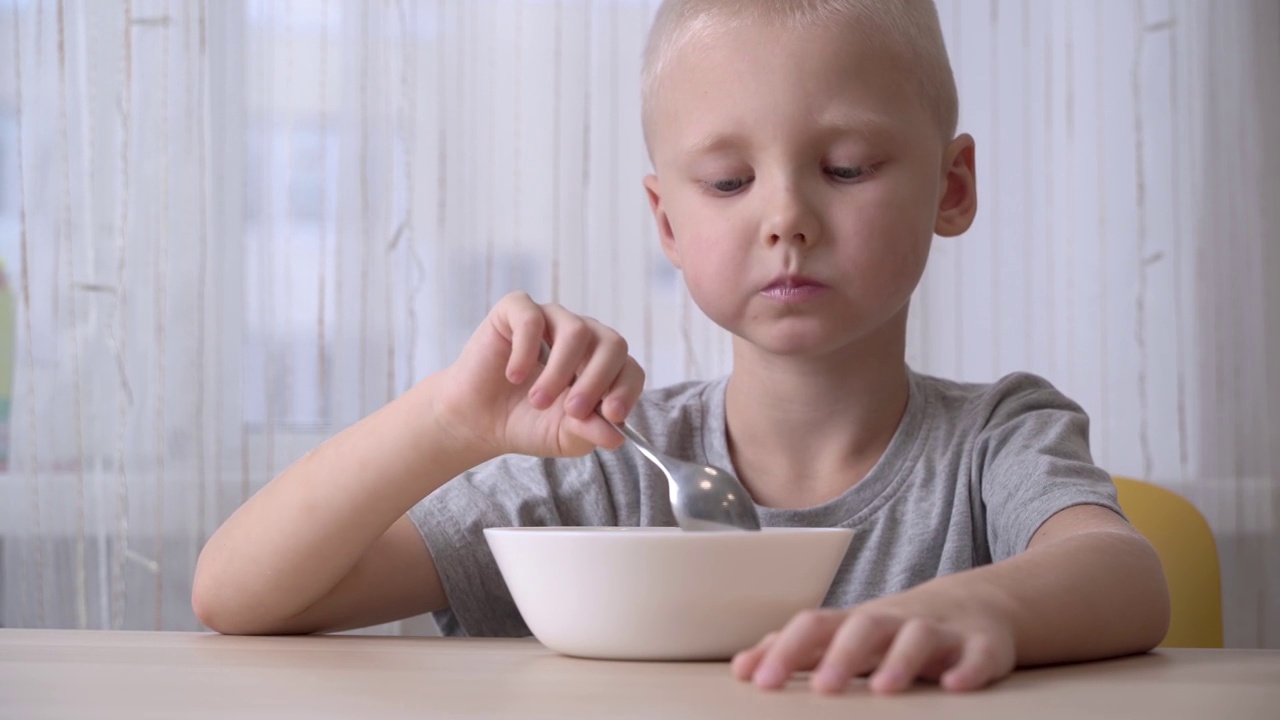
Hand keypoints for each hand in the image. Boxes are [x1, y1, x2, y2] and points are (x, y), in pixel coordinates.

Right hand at [438, 291, 644, 459]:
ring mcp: (551, 319)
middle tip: (572, 411)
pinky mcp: (516, 310)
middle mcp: (582, 337)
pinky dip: (527, 351)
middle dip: (596, 381)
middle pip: (613, 343)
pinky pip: (533, 318)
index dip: (625, 389)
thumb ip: (589, 433)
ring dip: (559, 372)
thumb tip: (617, 437)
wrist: (477, 420)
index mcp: (600, 366)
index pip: (630, 368)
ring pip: (577, 330)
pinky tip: (514, 376)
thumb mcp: (562, 437)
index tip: (611, 415)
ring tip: (538, 400)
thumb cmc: (525, 422)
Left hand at [731, 594, 1015, 694]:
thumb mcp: (843, 638)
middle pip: (864, 626)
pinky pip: (978, 655)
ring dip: (900, 661)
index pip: (814, 626)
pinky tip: (954, 686)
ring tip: (883, 689)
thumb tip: (741, 667)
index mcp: (854, 622)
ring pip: (919, 637)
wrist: (972, 606)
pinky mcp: (981, 647)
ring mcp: (938, 631)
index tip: (759, 682)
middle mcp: (893, 622)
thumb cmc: (891, 631)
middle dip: (842, 656)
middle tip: (823, 688)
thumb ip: (795, 652)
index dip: (785, 650)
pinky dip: (968, 669)